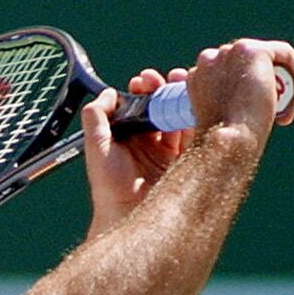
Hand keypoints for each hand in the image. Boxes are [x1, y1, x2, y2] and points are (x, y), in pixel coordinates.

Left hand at [82, 68, 192, 236]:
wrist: (128, 215)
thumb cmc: (109, 185)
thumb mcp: (96, 146)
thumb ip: (96, 117)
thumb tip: (108, 93)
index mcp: (128, 138)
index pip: (138, 106)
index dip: (142, 90)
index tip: (143, 81)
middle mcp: (148, 143)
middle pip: (161, 107)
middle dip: (164, 89)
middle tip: (165, 79)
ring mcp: (168, 152)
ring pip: (179, 117)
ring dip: (181, 98)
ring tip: (181, 83)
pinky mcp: (185, 161)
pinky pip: (195, 134)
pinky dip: (196, 116)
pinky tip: (196, 102)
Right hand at [186, 39, 293, 141]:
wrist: (229, 140)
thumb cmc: (223, 140)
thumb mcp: (220, 119)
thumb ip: (226, 102)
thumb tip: (247, 102)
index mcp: (197, 75)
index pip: (230, 73)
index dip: (247, 90)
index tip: (258, 113)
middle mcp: (209, 58)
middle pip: (248, 64)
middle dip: (267, 85)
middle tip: (280, 112)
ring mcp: (230, 52)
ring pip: (268, 59)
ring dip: (283, 82)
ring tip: (289, 110)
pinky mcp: (253, 51)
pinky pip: (285, 54)